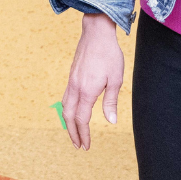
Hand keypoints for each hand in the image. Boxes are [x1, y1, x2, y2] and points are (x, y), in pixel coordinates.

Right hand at [62, 12, 125, 149]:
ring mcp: (71, 82)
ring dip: (68, 122)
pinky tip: (73, 112)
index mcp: (87, 91)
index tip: (86, 146)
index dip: (84, 134)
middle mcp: (75, 88)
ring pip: (64, 107)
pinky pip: (66, 98)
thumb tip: (111, 121)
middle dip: (73, 133)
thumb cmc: (109, 55)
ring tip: (74, 132)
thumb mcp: (116, 79)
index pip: (82, 119)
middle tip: (78, 146)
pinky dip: (67, 110)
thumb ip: (111, 102)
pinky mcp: (71, 76)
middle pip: (68, 116)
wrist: (96, 33)